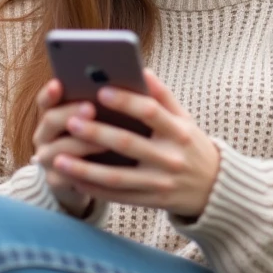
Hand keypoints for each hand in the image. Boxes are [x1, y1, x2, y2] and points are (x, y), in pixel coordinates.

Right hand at [30, 78, 101, 217]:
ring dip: (82, 144)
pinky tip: (101, 169)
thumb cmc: (100, 141)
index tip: (59, 83)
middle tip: (91, 108)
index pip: (46, 100)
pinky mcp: (56, 181)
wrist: (90, 180)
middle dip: (71, 113)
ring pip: (59, 150)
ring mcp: (47, 159)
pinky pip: (66, 176)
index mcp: (54, 114)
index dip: (51, 93)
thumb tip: (133, 79)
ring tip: (105, 141)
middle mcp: (45, 135)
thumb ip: (106, 104)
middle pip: (50, 120)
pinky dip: (83, 172)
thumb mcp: (101, 121)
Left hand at [51, 69, 219, 218]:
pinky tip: (72, 179)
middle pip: (128, 144)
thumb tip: (141, 70)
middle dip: (97, 133)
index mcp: (180, 132)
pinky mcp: (151, 202)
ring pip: (116, 177)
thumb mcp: (185, 120)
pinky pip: (117, 196)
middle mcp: (171, 158)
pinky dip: (93, 188)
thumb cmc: (191, 146)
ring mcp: (160, 183)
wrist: (214, 189)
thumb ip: (164, 97)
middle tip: (70, 121)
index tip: (101, 91)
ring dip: (85, 168)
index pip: (151, 112)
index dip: (127, 101)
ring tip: (58, 158)